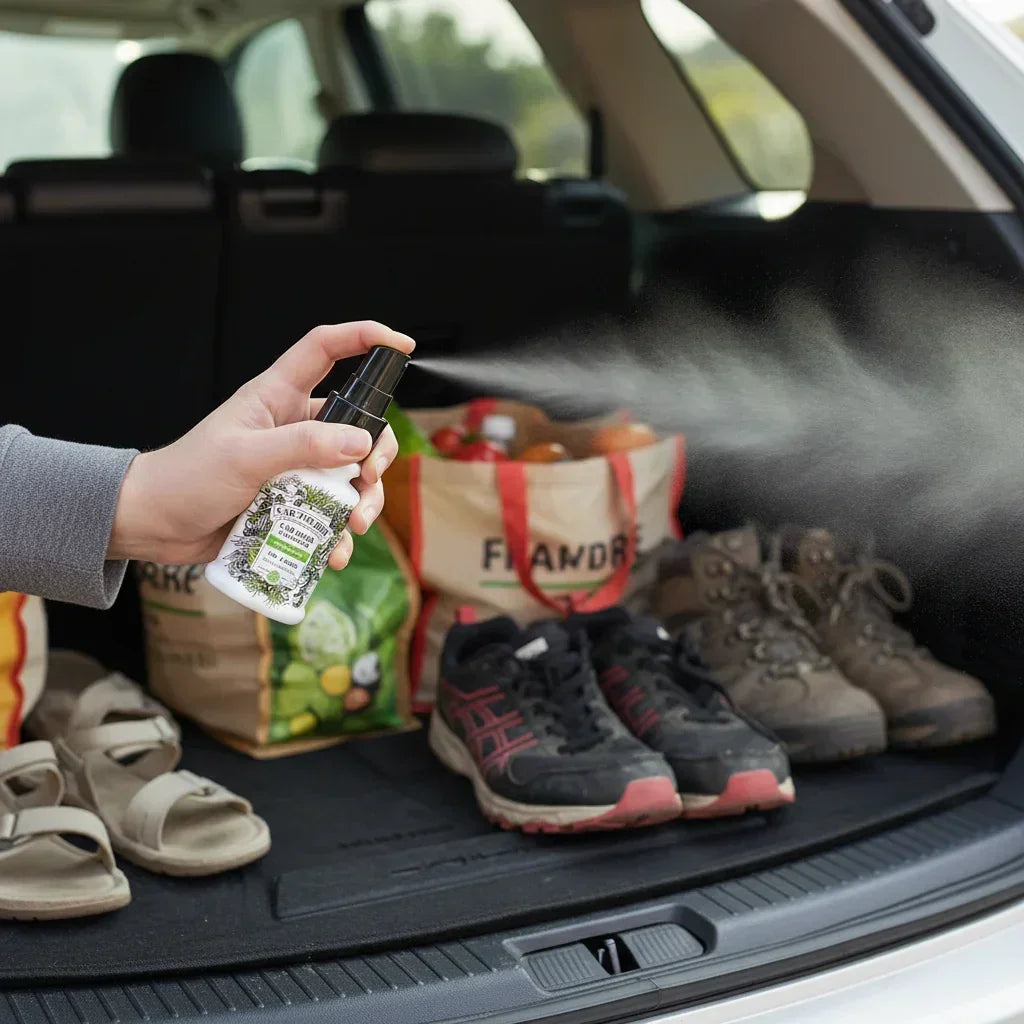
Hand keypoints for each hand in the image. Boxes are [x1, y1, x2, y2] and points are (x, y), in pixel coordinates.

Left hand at [109, 321, 414, 568]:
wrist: (153, 526)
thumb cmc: (186, 478)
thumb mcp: (246, 457)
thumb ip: (304, 446)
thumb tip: (360, 442)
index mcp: (277, 397)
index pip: (325, 350)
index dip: (364, 338)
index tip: (402, 345)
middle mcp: (292, 428)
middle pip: (357, 425)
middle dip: (375, 454)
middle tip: (368, 480)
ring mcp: (294, 467)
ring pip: (350, 477)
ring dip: (361, 502)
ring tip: (352, 526)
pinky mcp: (291, 504)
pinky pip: (330, 515)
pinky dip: (337, 535)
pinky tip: (332, 553)